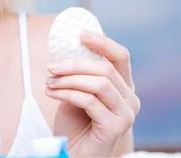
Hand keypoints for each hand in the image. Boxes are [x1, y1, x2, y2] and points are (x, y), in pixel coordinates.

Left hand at [46, 30, 139, 157]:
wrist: (73, 154)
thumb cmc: (75, 125)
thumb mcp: (77, 91)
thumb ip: (80, 74)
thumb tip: (68, 48)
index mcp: (124, 87)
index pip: (120, 56)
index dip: (102, 42)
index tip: (81, 34)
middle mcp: (131, 99)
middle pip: (106, 68)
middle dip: (74, 64)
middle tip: (52, 66)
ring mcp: (126, 114)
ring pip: (99, 83)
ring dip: (69, 79)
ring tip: (49, 82)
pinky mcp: (116, 127)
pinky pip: (90, 101)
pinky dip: (68, 94)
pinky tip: (52, 93)